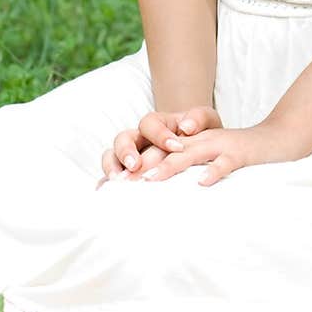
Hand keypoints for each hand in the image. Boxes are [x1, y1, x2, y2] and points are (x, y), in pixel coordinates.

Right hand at [99, 106, 221, 184]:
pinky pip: (110, 175)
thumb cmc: (200, 132)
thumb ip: (199, 118)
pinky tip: (105, 193)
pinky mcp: (127, 171)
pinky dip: (105, 182)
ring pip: (112, 155)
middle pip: (123, 138)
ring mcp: (130, 154)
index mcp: (157, 124)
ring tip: (119, 182)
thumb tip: (187, 126)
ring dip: (112, 167)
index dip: (160, 135)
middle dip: (127, 151)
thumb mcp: (206, 120)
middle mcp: (139, 137)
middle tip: (136, 166)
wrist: (198, 143)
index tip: (177, 147)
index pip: (150, 123)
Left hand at [135, 120, 300, 187]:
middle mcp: (201, 139)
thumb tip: (160, 195)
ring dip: (170, 165)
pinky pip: (225, 161)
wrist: (278, 139)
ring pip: (190, 152)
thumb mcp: (208, 160)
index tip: (114, 183)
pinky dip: (214, 171)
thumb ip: (186, 170)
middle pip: (167, 149)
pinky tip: (202, 183)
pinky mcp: (240, 152)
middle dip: (143, 164)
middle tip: (122, 183)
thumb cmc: (239, 155)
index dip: (136, 163)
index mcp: (190, 142)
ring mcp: (220, 144)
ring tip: (150, 180)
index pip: (158, 149)